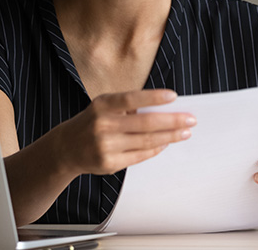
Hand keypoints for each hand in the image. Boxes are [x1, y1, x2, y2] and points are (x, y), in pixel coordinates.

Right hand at [56, 89, 195, 175]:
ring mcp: (106, 146)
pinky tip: (166, 143)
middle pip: (144, 123)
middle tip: (190, 119)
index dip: (153, 97)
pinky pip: (140, 156)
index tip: (174, 96)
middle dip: (171, 121)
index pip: (131, 99)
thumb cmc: (93, 122)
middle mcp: (103, 125)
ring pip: (146, 141)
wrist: (67, 148)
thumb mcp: (104, 106)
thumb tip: (163, 108)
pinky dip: (156, 148)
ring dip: (170, 136)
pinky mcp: (109, 163)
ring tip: (184, 132)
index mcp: (102, 105)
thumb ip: (128, 107)